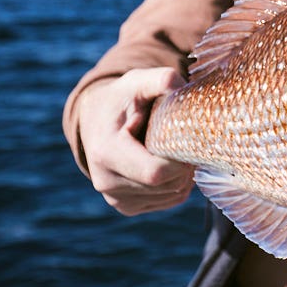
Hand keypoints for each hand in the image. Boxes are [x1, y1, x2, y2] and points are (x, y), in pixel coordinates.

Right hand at [76, 67, 194, 215]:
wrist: (96, 120)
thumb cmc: (122, 99)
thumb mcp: (138, 81)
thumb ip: (160, 79)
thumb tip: (180, 85)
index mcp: (107, 153)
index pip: (156, 172)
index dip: (181, 159)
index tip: (191, 139)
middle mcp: (107, 182)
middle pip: (167, 185)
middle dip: (186, 165)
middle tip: (189, 141)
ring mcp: (116, 198)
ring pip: (171, 195)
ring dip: (184, 175)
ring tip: (176, 148)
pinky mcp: (126, 206)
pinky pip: (168, 201)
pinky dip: (178, 184)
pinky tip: (170, 163)